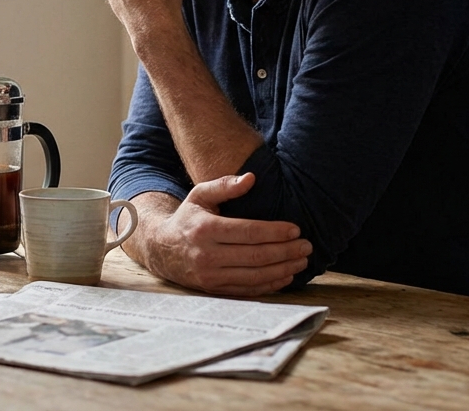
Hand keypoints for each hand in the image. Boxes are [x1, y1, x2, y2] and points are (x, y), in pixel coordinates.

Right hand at [136, 174, 311, 295]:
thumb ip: (224, 185)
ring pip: (255, 276)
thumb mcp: (200, 195)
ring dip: (283, 269)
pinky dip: (270, 285)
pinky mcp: (214, 289)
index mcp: (205, 229)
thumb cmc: (188, 218)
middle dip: (286, 252)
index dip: (275, 232)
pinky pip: (248, 290)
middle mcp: (207, 255)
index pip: (249, 232)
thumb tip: (251, 178)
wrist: (161, 248)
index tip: (296, 230)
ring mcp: (210, 275)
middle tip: (307, 246)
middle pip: (256, 256)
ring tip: (302, 261)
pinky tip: (285, 276)